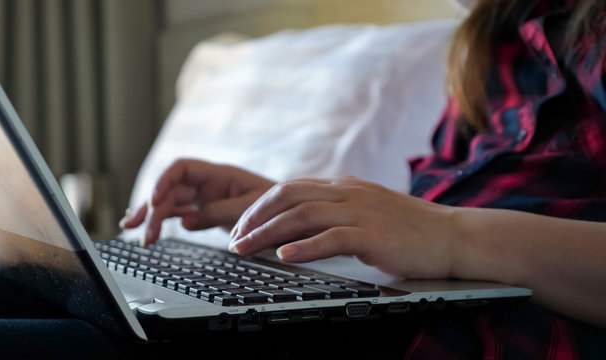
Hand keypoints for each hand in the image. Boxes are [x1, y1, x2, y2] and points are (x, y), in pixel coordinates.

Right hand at [120, 159, 274, 245]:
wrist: (293, 215)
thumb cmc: (278, 207)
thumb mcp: (251, 209)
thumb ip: (220, 213)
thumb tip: (187, 221)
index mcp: (219, 174)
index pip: (182, 168)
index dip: (164, 181)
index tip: (154, 200)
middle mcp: (209, 183)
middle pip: (171, 189)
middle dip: (153, 208)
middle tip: (144, 234)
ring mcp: (206, 196)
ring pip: (171, 201)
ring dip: (152, 215)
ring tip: (133, 231)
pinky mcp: (207, 210)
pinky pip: (179, 211)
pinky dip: (164, 219)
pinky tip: (149, 227)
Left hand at [229, 176, 456, 278]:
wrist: (453, 235)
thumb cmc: (408, 229)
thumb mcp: (366, 212)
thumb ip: (334, 213)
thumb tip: (294, 230)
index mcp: (344, 186)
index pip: (291, 188)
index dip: (260, 207)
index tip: (242, 227)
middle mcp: (348, 192)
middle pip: (288, 195)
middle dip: (254, 217)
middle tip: (234, 239)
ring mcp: (361, 211)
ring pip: (302, 215)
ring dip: (268, 233)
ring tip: (246, 249)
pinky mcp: (373, 235)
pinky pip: (331, 237)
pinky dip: (304, 247)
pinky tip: (284, 257)